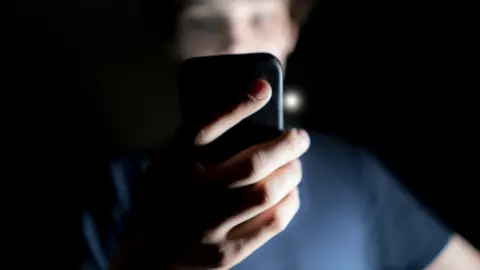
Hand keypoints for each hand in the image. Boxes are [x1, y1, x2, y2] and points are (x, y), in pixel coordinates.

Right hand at [141, 80, 309, 269]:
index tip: (263, 88)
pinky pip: (272, 223)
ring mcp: (207, 228)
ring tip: (294, 166)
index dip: (237, 105)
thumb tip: (251, 98)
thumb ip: (198, 137)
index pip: (203, 128)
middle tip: (299, 137)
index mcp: (170, 167)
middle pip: (250, 165)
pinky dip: (289, 202)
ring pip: (266, 194)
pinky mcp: (225, 254)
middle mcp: (187, 196)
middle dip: (286, 146)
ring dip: (291, 174)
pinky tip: (289, 193)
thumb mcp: (168, 162)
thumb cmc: (167, 198)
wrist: (151, 255)